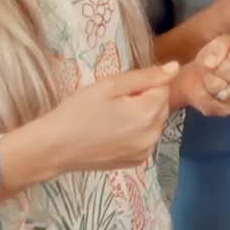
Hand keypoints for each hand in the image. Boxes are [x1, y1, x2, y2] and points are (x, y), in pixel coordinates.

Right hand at [3, 63, 180, 193]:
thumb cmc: (78, 111)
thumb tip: (175, 67)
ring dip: (141, 116)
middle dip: (144, 99)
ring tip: (110, 117)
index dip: (142, 84)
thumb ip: (145, 76)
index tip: (119, 90)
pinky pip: (145, 139)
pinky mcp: (136, 162)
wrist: (54, 148)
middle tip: (112, 102)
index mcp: (149, 113)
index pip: (163, 88)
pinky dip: (135, 132)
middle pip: (161, 106)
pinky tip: (112, 132)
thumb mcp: (109, 86)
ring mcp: (145, 151)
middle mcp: (154, 135)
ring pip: (154, 123)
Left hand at [168, 34, 229, 115]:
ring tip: (209, 78)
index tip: (222, 55)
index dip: (227, 53)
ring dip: (208, 78)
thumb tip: (212, 62)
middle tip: (213, 67)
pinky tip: (205, 89)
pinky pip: (205, 97)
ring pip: (217, 85)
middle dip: (215, 65)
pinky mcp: (223, 112)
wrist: (198, 79)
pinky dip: (200, 90)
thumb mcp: (221, 44)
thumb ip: (221, 45)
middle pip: (229, 71)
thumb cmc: (216, 59)